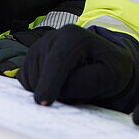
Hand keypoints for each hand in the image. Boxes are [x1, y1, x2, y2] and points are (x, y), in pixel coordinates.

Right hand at [17, 24, 138, 108]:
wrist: (104, 62)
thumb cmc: (110, 68)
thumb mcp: (112, 75)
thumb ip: (90, 82)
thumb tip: (61, 90)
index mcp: (73, 36)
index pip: (57, 61)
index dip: (49, 82)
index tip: (43, 102)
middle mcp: (51, 38)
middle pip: (42, 73)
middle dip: (57, 92)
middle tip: (81, 92)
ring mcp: (38, 48)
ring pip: (32, 80)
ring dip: (49, 91)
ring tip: (71, 85)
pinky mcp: (30, 60)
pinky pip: (26, 82)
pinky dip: (39, 89)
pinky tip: (57, 85)